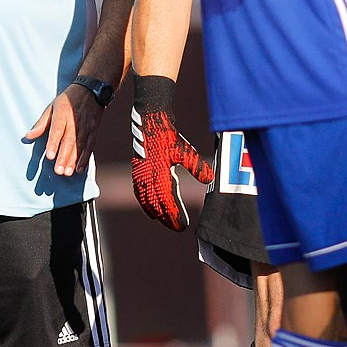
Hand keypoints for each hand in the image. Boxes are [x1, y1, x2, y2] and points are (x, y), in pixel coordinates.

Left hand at [26, 86, 103, 177]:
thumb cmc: (67, 100)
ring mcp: (85, 127)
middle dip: (64, 157)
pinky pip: (90, 146)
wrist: (91, 90)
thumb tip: (28, 136)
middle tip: (58, 171)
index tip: (49, 156)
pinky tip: (80, 168)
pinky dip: (85, 158)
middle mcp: (74, 121)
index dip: (53, 143)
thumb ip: (41, 123)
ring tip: (67, 173)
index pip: (57, 130)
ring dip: (74, 161)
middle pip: (69, 141)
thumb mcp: (52, 107)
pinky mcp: (93, 131)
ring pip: (80, 146)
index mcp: (62, 114)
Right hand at [129, 75, 212, 229]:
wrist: (150, 119)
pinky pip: (139, 191)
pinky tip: (149, 207)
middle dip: (165, 217)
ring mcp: (140, 173)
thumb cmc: (167, 135)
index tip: (182, 226)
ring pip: (146, 199)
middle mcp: (147, 177)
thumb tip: (209, 179)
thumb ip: (196, 166)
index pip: (167, 201)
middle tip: (176, 227)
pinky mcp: (137, 169)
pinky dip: (144, 202)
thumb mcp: (184, 150)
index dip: (174, 215)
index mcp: (158, 174)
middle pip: (156, 204)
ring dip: (154, 211)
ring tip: (161, 220)